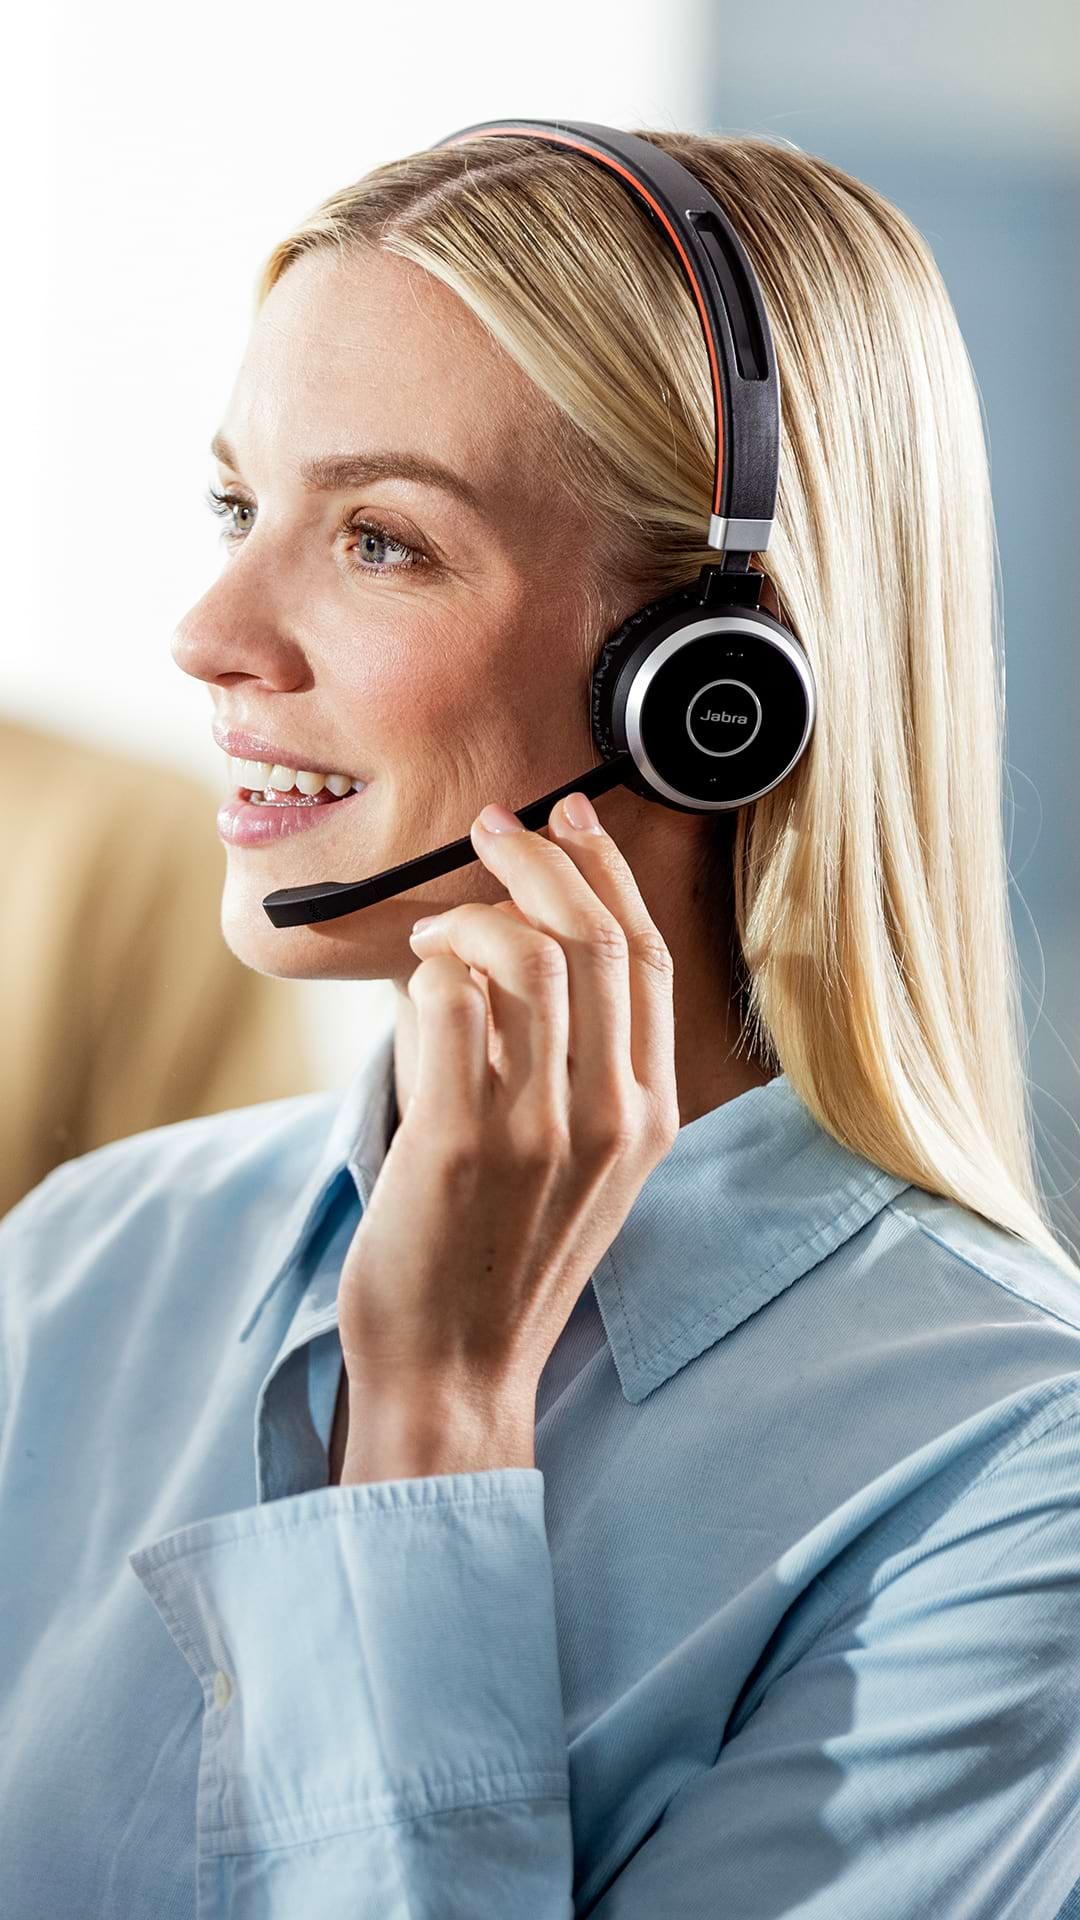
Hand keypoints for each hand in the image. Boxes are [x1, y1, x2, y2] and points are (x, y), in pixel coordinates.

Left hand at [335, 791, 679, 1478]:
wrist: (457, 1370)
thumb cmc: (503, 1261)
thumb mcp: (581, 1168)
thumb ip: (573, 1068)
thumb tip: (512, 945)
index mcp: (649, 1117)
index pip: (649, 961)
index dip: (610, 874)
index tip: (573, 821)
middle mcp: (611, 1118)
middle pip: (596, 938)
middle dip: (540, 858)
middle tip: (492, 827)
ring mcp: (540, 1130)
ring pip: (528, 956)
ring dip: (473, 912)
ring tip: (436, 928)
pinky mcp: (461, 1142)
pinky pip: (450, 1000)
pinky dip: (429, 969)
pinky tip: (415, 984)